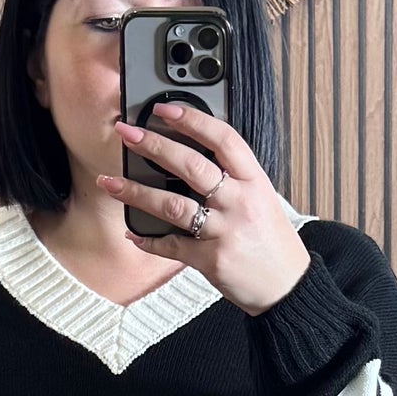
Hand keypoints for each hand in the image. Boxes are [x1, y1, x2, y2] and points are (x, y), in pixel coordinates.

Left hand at [97, 107, 309, 313]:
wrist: (287, 287)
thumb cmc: (271, 241)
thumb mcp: (262, 199)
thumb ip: (233, 178)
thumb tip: (190, 156)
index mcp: (254, 181)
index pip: (223, 138)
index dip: (192, 119)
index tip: (163, 109)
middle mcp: (240, 202)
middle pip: (191, 165)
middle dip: (154, 145)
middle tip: (127, 133)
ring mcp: (225, 231)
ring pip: (172, 204)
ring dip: (135, 191)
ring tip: (109, 182)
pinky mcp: (211, 259)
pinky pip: (171, 246)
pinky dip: (148, 240)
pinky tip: (132, 232)